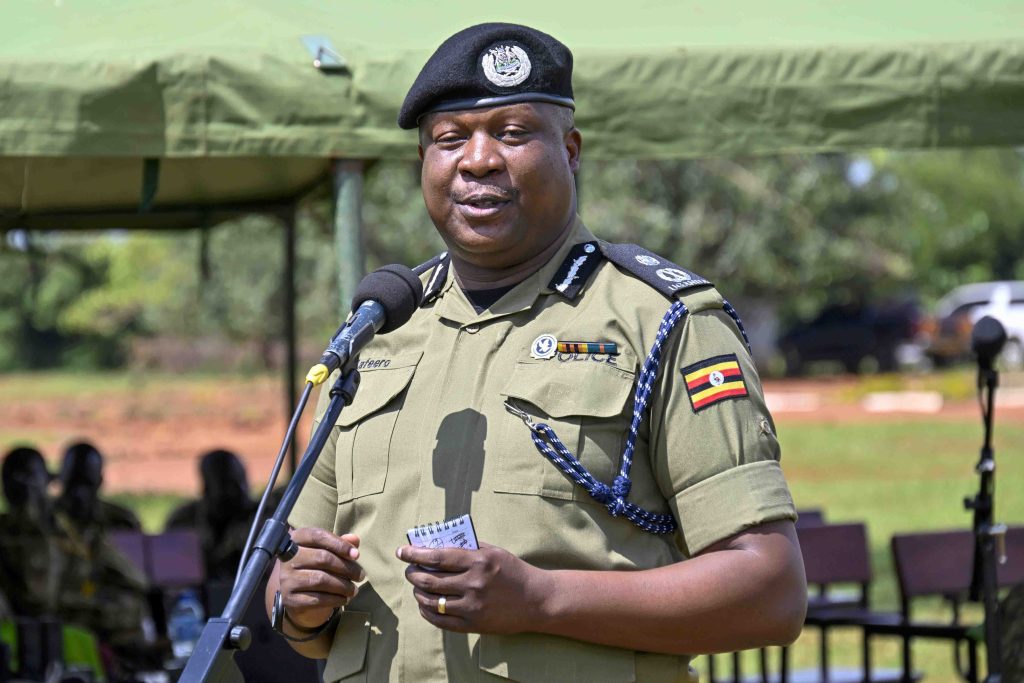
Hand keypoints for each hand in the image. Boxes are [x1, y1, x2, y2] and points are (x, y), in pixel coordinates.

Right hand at [279, 527, 363, 628]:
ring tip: (354, 589)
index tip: (356, 555)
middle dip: (346, 568)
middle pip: (322, 558)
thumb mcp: (327, 550)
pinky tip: (344, 599)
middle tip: (360, 575)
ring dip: (343, 586)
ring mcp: (287, 579)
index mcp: (296, 539)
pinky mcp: (290, 598)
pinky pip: (317, 599)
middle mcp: (288, 558)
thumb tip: (355, 540)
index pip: (317, 536)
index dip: (339, 544)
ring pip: (320, 580)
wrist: (297, 593)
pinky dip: (335, 599)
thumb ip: (340, 543)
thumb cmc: (316, 565)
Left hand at [396, 542, 549, 634]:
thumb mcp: (493, 552)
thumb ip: (467, 548)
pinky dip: (427, 612)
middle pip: (429, 579)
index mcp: (478, 561)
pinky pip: (440, 621)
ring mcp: (472, 606)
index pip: (436, 557)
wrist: (537, 600)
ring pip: (431, 601)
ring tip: (417, 586)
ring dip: (418, 592)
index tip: (402, 552)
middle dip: (413, 573)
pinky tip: (424, 605)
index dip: (414, 554)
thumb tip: (436, 545)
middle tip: (409, 569)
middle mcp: (473, 583)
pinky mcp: (473, 624)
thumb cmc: (514, 572)